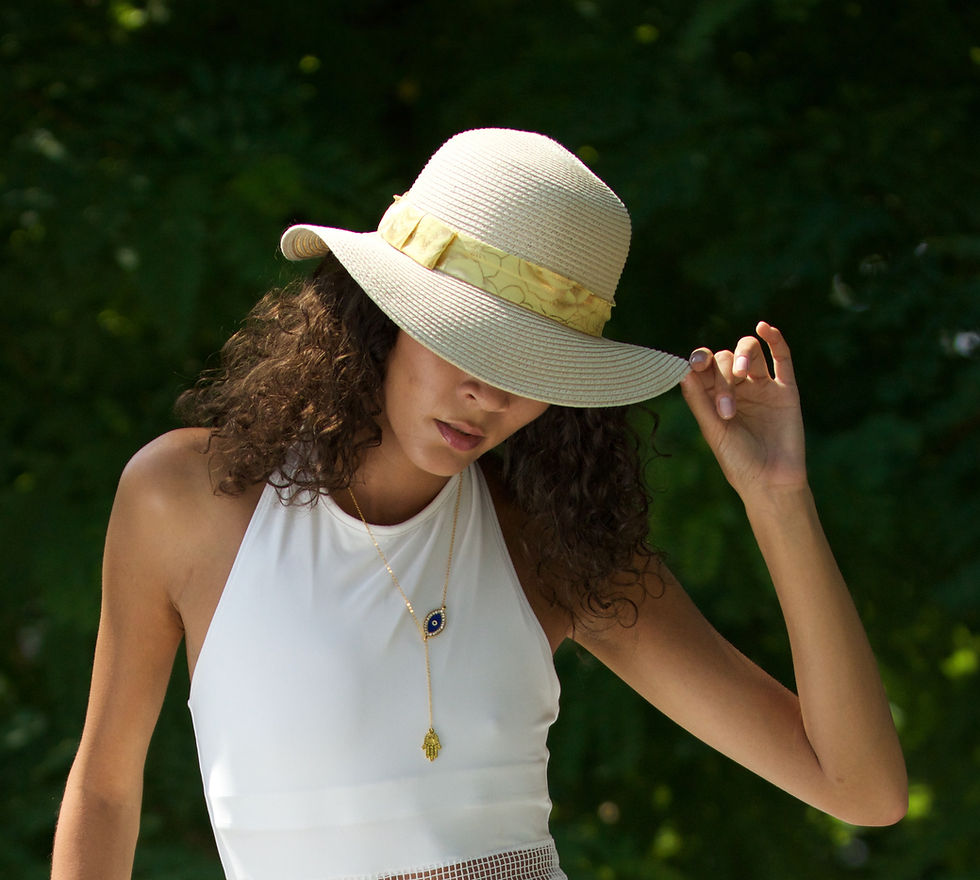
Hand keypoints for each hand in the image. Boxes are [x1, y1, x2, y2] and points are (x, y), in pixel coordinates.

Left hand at [680, 321, 806, 499]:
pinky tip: (764, 328)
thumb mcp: (713, 430)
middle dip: (723, 378)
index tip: (697, 366)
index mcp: (713, 397)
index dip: (700, 360)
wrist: (771, 482)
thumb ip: (698, 400)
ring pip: (750, 353)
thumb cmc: (737, 461)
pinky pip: (782, 358)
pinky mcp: (786, 390)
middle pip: (726, 360)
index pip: (705, 367)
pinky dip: (775, 340)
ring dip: (743, 356)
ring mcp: (762, 387)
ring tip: (742, 375)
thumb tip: (681, 369)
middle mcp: (737, 388)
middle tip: (726, 409)